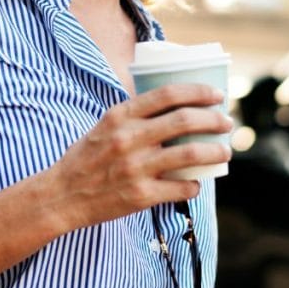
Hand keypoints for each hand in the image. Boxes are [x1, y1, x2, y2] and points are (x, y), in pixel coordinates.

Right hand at [43, 83, 232, 232]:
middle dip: (214, 119)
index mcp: (120, 116)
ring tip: (224, 151)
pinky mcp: (140, 195)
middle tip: (226, 122)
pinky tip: (196, 183)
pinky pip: (181, 188)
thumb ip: (134, 114)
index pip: (167, 94)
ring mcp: (136, 168)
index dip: (198, 92)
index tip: (216, 94)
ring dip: (215, 151)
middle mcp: (129, 139)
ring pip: (190, 154)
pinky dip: (194, 185)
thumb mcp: (105, 125)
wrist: (62, 195)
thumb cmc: (87, 157)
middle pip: (185, 120)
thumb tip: (174, 104)